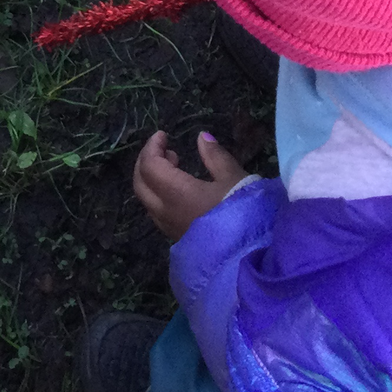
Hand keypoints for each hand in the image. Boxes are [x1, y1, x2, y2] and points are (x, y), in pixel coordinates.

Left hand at [132, 130, 247, 241]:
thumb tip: (202, 137)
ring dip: (152, 179)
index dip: (152, 147)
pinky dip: (158, 194)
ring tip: (174, 165)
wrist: (252, 256)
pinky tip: (179, 190)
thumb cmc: (244, 213)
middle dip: (146, 162)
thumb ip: (216, 156)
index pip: (150, 166)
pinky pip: (157, 212)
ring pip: (147, 200)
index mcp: (176, 194)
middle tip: (164, 149)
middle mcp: (166, 212)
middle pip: (140, 184)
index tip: (163, 135)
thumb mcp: (234, 179)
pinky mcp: (178, 238)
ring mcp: (170, 228)